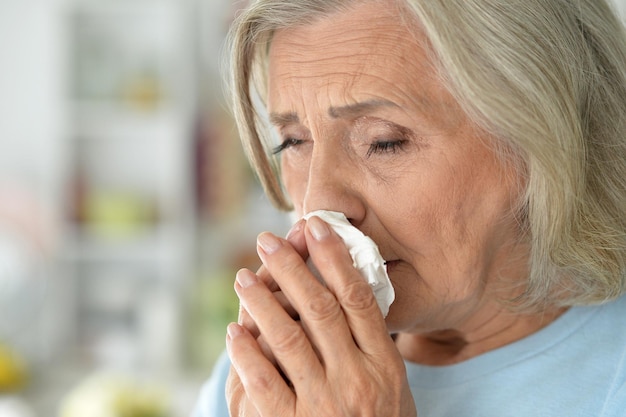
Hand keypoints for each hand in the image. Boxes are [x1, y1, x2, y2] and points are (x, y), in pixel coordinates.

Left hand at [226, 216, 416, 416]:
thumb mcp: (392, 388)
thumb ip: (371, 345)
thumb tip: (347, 291)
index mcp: (384, 365)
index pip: (359, 298)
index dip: (336, 258)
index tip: (317, 227)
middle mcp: (356, 379)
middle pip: (319, 308)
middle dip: (291, 268)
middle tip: (267, 241)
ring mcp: (324, 404)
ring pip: (288, 338)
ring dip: (261, 302)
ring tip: (243, 277)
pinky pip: (265, 383)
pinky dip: (247, 353)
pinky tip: (235, 331)